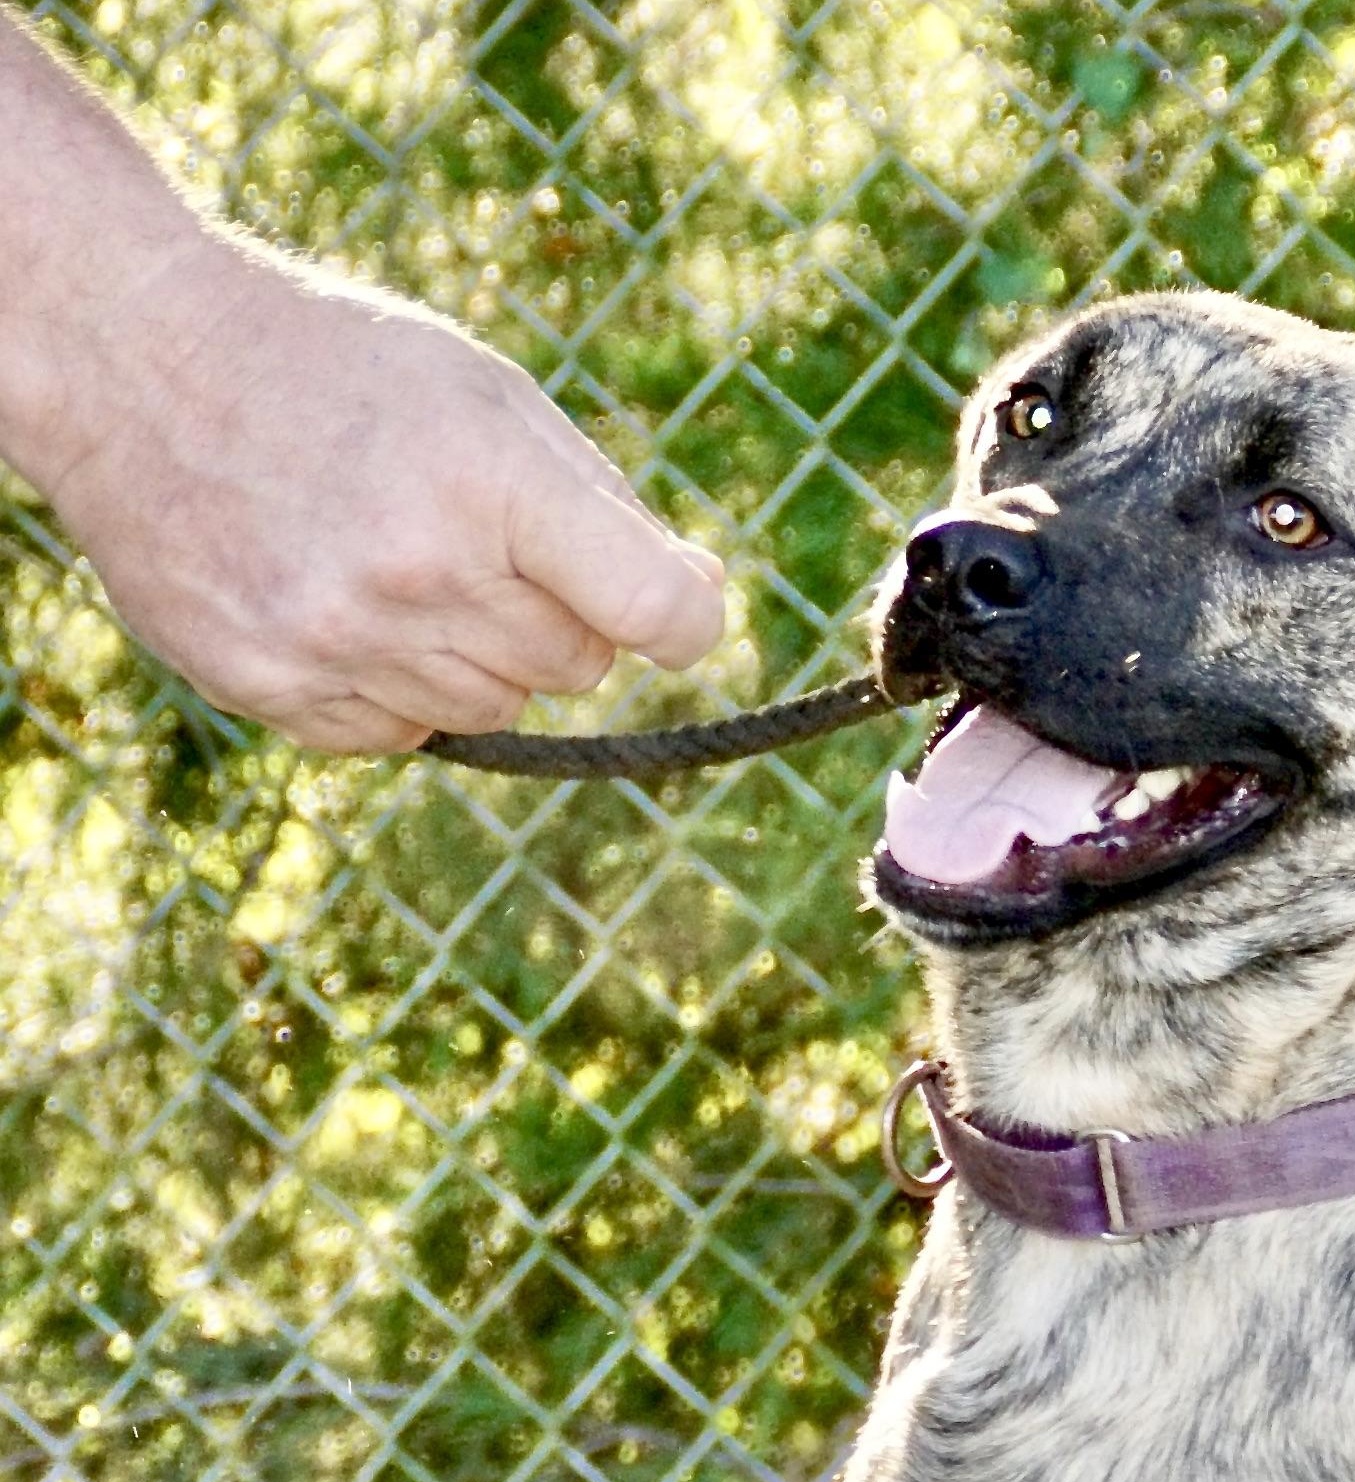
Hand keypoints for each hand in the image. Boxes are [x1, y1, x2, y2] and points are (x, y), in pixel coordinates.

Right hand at [36, 236, 725, 752]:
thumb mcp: (486, 394)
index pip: (655, 613)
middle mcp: (418, 570)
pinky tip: (335, 599)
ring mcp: (338, 638)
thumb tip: (703, 603)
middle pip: (577, 667)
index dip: (683, 619)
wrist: (130, 352)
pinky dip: (390, 685)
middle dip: (553, 614)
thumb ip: (604, 506)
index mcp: (490, 481)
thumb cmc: (338, 367)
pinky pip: (401, 735)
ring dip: (471, 652)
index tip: (672, 610)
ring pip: (494, 708)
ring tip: (391, 557)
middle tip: (473, 538)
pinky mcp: (273, 685)